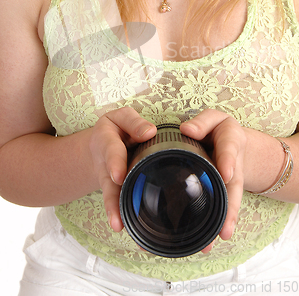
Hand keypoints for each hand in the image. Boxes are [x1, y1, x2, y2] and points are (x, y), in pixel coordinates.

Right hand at [89, 107, 156, 231]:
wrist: (100, 146)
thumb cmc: (117, 129)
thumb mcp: (121, 118)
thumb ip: (134, 123)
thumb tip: (150, 132)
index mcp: (106, 139)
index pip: (111, 150)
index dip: (115, 162)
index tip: (118, 175)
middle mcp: (104, 162)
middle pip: (107, 179)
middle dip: (111, 193)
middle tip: (116, 206)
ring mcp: (108, 179)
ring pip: (110, 195)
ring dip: (113, 209)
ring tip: (117, 224)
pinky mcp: (115, 190)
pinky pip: (116, 202)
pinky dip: (118, 215)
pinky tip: (121, 227)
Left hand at [180, 109, 246, 240]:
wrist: (233, 144)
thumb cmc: (218, 130)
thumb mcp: (214, 119)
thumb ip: (202, 122)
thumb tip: (186, 130)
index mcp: (230, 141)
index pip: (229, 150)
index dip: (228, 161)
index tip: (226, 173)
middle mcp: (233, 165)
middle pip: (234, 186)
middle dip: (231, 206)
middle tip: (225, 226)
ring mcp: (230, 182)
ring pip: (230, 202)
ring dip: (225, 221)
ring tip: (218, 239)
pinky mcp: (223, 193)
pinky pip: (222, 209)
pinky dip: (218, 225)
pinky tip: (209, 242)